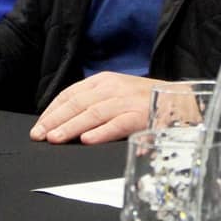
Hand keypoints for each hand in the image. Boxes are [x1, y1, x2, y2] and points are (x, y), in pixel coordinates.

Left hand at [29, 72, 161, 144]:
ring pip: (93, 113)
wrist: (182, 100)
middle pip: (78, 103)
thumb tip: (65, 121)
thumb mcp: (116, 93)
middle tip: (39, 135)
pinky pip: (118, 124)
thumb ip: (94, 103)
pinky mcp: (141, 116)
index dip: (52, 110)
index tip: (39, 126)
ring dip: (72, 127)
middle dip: (56, 120)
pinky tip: (87, 140)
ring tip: (56, 138)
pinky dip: (102, 132)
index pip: (71, 94)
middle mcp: (113, 88)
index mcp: (104, 81)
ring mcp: (127, 101)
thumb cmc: (144, 100)